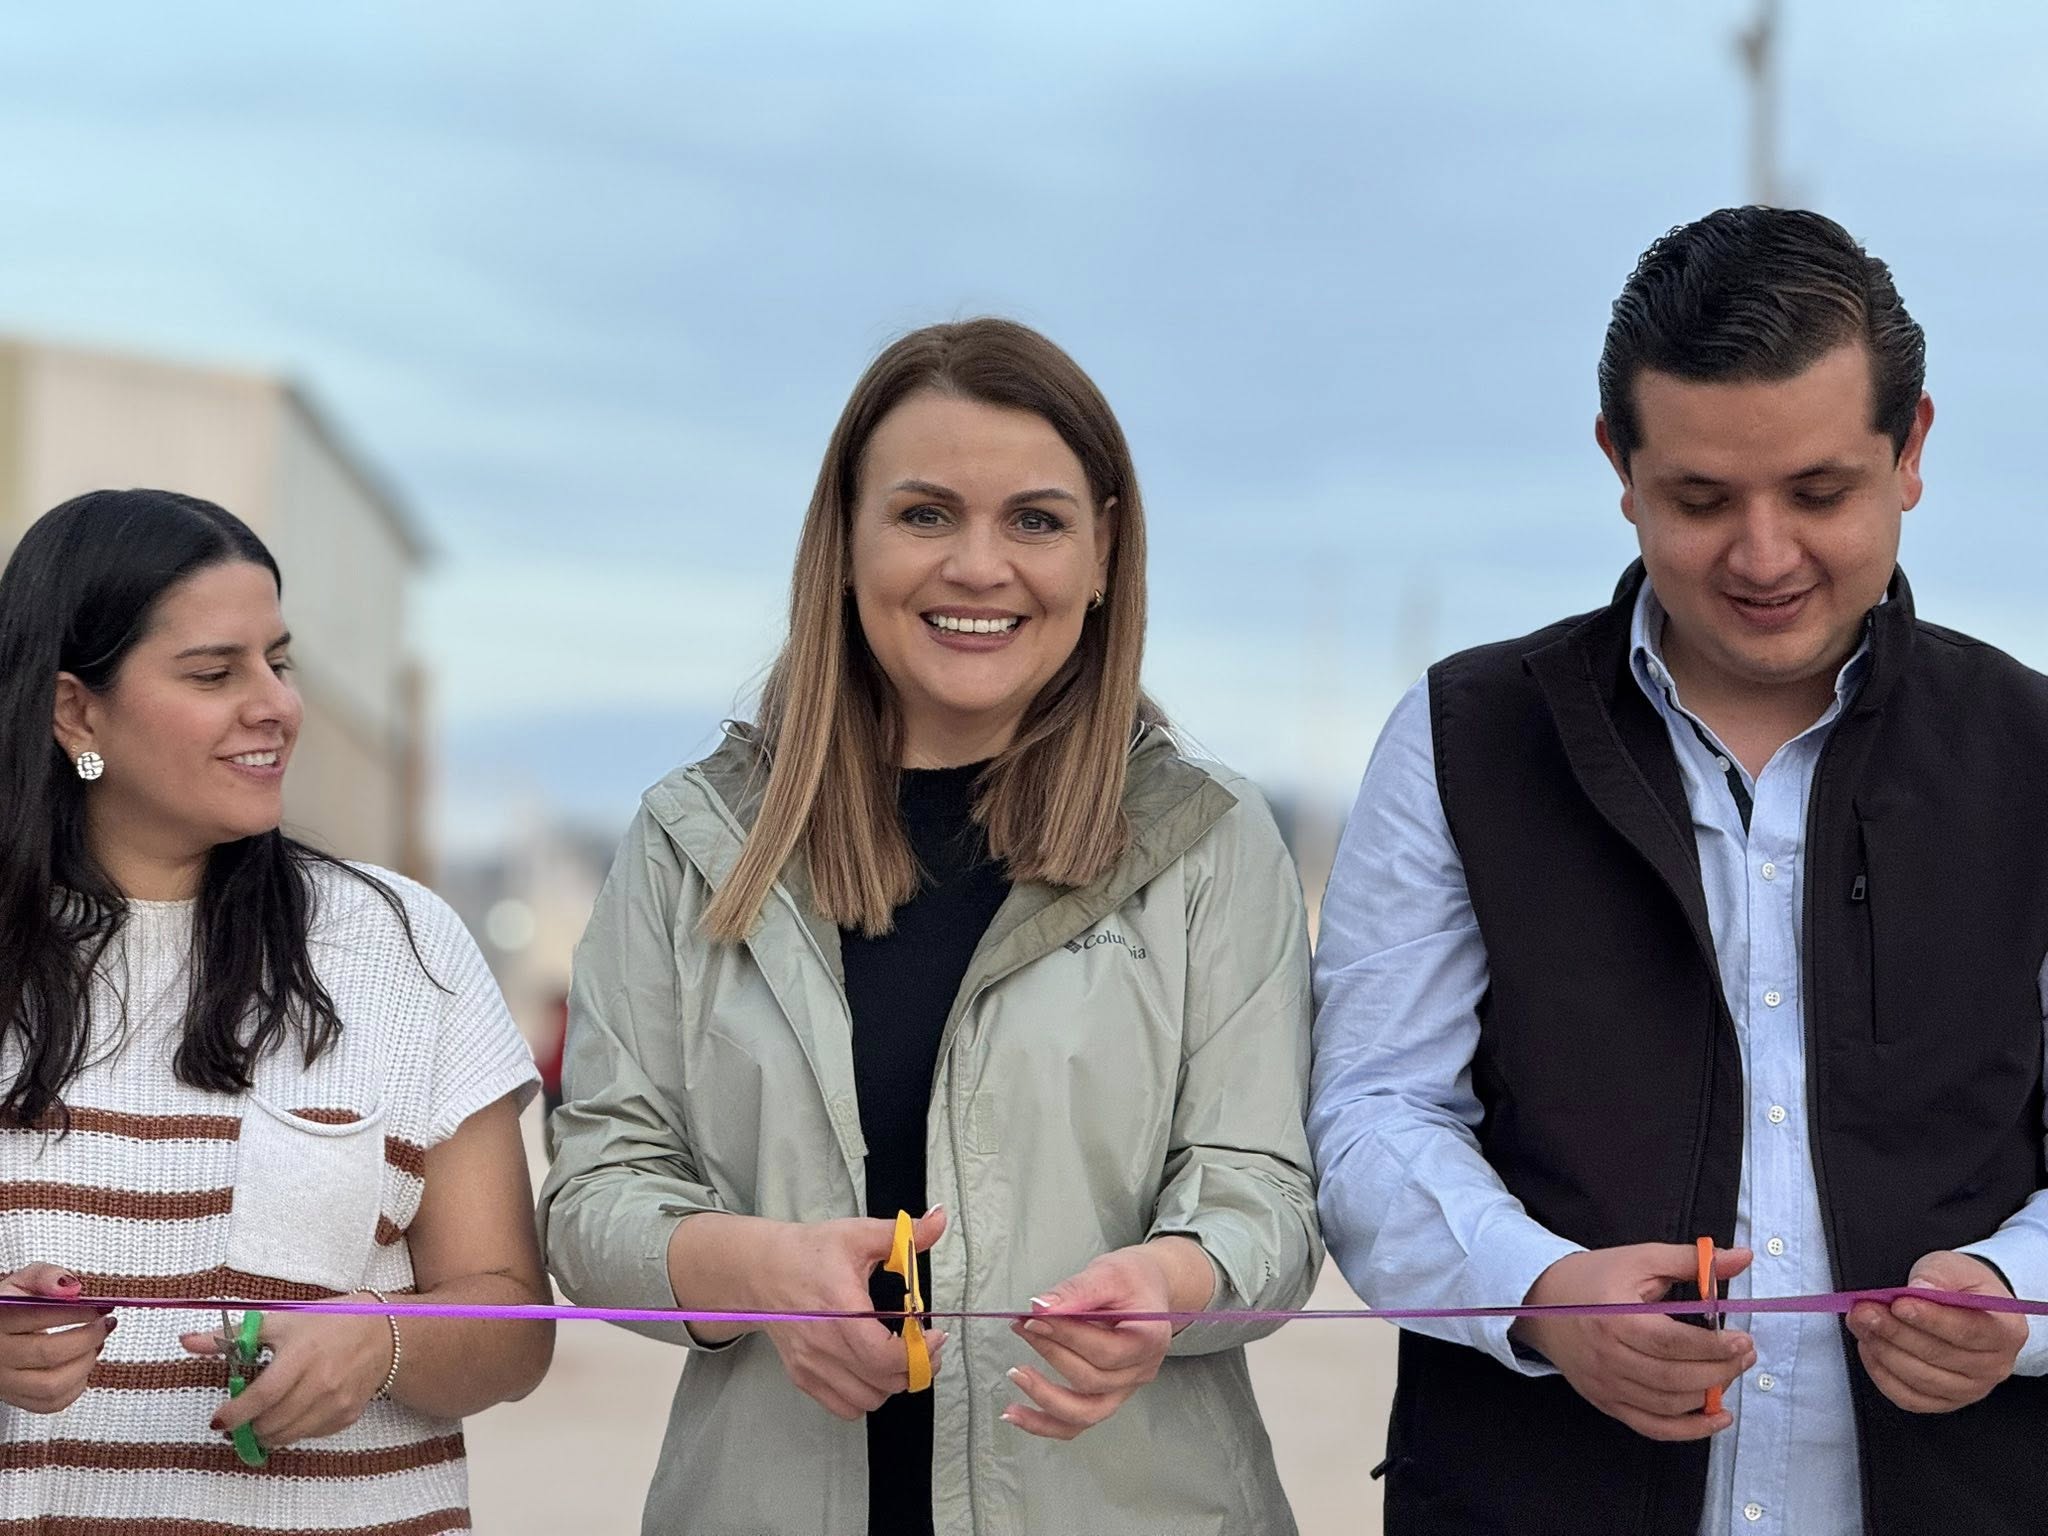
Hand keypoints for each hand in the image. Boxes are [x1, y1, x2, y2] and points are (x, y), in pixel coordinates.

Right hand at [1, 1263, 114, 1413]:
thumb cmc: (11, 1306)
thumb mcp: (23, 1281)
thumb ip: (46, 1276)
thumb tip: (71, 1287)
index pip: (39, 1316)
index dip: (78, 1311)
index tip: (102, 1305)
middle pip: (49, 1354)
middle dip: (88, 1337)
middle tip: (106, 1323)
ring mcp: (4, 1382)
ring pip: (51, 1386)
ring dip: (85, 1364)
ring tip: (96, 1344)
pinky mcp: (15, 1398)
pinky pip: (51, 1403)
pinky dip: (76, 1386)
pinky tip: (82, 1363)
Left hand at [181, 1301, 391, 1450]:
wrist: (382, 1332)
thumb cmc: (328, 1322)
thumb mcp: (281, 1321)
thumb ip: (232, 1336)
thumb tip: (186, 1341)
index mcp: (302, 1354)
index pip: (263, 1396)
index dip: (236, 1413)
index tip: (218, 1420)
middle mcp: (322, 1383)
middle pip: (272, 1422)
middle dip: (247, 1426)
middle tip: (237, 1419)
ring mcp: (336, 1403)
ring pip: (287, 1436)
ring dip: (266, 1433)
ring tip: (260, 1418)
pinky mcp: (346, 1416)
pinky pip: (308, 1435)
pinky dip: (292, 1430)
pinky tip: (291, 1412)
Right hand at [756, 1207, 948, 1421]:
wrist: (761, 1270)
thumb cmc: (808, 1252)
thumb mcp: (858, 1234)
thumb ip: (904, 1233)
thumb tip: (939, 1218)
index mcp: (840, 1306)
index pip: (882, 1354)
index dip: (918, 1353)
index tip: (935, 1336)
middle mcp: (823, 1342)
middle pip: (883, 1381)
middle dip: (916, 1366)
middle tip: (927, 1346)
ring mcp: (811, 1364)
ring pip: (868, 1400)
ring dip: (892, 1383)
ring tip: (901, 1358)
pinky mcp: (803, 1377)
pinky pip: (845, 1407)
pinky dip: (866, 1396)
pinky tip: (872, 1370)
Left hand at [1002, 1240, 1198, 1440]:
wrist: (1147, 1289)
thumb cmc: (1132, 1279)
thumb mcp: (1109, 1273)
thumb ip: (1076, 1291)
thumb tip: (1040, 1308)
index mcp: (1149, 1340)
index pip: (1105, 1351)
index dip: (1067, 1337)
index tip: (1034, 1318)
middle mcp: (1140, 1371)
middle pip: (1092, 1379)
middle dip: (1051, 1353)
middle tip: (1023, 1326)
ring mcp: (1125, 1389)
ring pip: (1085, 1413)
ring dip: (1045, 1397)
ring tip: (1016, 1374)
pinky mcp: (1107, 1396)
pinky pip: (1077, 1422)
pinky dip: (1045, 1423)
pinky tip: (1016, 1414)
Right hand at [1511, 1243, 1755, 1441]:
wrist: (1540, 1302)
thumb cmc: (1593, 1278)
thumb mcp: (1640, 1259)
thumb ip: (1691, 1261)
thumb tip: (1743, 1258)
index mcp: (1615, 1319)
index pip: (1672, 1343)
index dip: (1713, 1347)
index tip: (1742, 1340)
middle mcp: (1609, 1358)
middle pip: (1674, 1378)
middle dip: (1720, 1370)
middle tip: (1745, 1355)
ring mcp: (1607, 1385)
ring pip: (1668, 1406)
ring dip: (1708, 1395)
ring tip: (1729, 1374)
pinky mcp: (1607, 1402)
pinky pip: (1652, 1428)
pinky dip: (1688, 1430)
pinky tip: (1716, 1417)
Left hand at [1845, 1250, 2027, 1412]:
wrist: (1964, 1305)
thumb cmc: (1960, 1286)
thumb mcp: (1952, 1267)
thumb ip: (1938, 1275)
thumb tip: (1920, 1288)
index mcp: (2006, 1331)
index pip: (1968, 1331)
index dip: (1931, 1319)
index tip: (1899, 1304)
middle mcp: (1994, 1366)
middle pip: (1939, 1356)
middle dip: (1894, 1331)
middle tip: (1864, 1310)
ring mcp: (1970, 1389)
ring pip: (1921, 1378)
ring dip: (1883, 1350)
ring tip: (1861, 1324)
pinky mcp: (1945, 1401)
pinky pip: (1909, 1398)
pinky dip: (1882, 1374)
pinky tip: (1870, 1348)